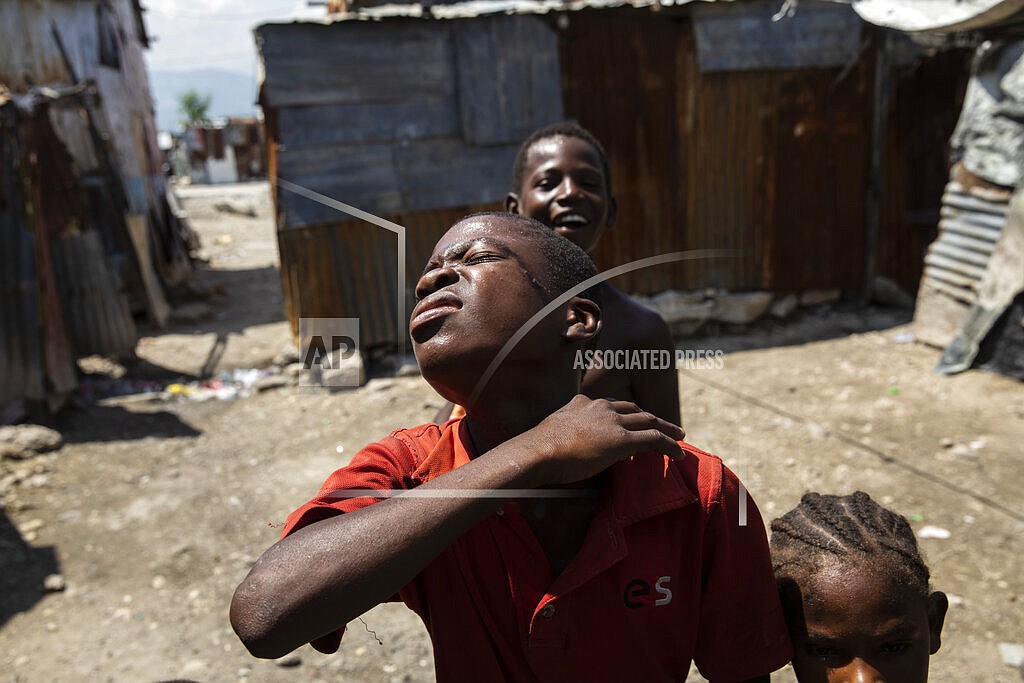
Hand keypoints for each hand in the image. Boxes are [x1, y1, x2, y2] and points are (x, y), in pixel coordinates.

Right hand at [511, 395, 685, 486]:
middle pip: (635, 410)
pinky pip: (654, 440)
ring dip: (667, 429)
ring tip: (680, 436)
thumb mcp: (552, 432)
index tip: (632, 422)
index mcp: (584, 403)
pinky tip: (680, 453)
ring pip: (650, 422)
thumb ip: (564, 432)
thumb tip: (562, 445)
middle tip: (666, 425)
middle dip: (652, 417)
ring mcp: (613, 422)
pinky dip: (670, 446)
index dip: (625, 414)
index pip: (611, 406)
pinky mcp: (622, 440)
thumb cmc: (537, 449)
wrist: (538, 451)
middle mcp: (601, 407)